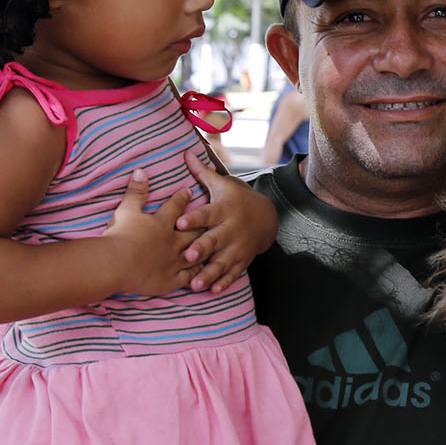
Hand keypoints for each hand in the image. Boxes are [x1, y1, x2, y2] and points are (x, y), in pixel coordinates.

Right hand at [102, 169, 202, 294]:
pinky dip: (195, 273)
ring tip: (211, 245)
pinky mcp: (171, 280)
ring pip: (195, 253)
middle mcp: (173, 241)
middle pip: (192, 231)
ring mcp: (174, 262)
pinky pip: (188, 276)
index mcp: (162, 223)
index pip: (176, 207)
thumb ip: (136, 191)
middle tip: (211, 219)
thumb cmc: (119, 235)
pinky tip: (200, 272)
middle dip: (201, 224)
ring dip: (203, 249)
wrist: (115, 264)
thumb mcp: (126, 209)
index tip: (190, 191)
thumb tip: (141, 170)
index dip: (183, 198)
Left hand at [173, 151, 278, 292]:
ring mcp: (239, 246)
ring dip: (209, 273)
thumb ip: (202, 173)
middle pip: (215, 239)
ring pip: (223, 261)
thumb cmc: (236, 199)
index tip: (179, 222)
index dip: (194, 218)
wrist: (266, 217)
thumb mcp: (223, 185)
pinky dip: (224, 282)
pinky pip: (234, 273)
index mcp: (224, 209)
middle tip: (187, 256)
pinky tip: (213, 291)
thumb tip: (186, 152)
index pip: (207, 213)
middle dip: (202, 248)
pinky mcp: (243, 259)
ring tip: (195, 284)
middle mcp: (232, 229)